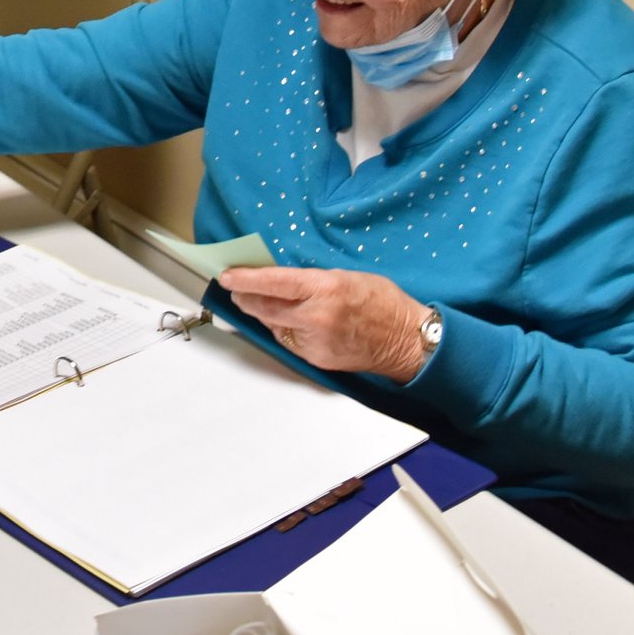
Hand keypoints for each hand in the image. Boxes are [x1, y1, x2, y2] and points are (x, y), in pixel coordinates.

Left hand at [216, 266, 432, 381]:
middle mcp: (316, 316)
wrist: (406, 341)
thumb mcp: (345, 277)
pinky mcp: (316, 358)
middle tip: (235, 289)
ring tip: (261, 302)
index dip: (246, 279)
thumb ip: (312, 281)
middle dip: (245, 298)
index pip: (274, 283)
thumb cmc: (382, 302)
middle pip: (265, 308)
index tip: (227, 277)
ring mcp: (315, 341)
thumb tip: (281, 280)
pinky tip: (290, 321)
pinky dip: (284, 329)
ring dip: (264, 313)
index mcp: (325, 289)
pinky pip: (289, 341)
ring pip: (274, 326)